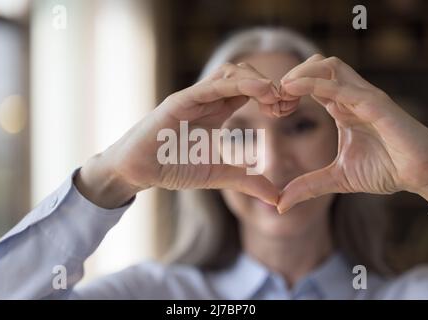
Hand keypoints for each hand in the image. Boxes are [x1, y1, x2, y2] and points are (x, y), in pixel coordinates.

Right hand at [76, 63, 281, 207]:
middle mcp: (208, 99)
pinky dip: (237, 84)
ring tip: (276, 96)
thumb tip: (278, 199)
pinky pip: (210, 86)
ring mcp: (194, 98)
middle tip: (287, 104)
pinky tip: (260, 91)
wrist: (138, 171)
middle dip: (270, 85)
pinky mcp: (179, 102)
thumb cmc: (173, 167)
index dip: (273, 95)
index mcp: (218, 111)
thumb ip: (247, 182)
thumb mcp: (218, 175)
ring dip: (257, 80)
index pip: (251, 91)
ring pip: (230, 73)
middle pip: (245, 75)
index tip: (289, 110)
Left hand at [277, 54, 427, 212]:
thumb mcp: (337, 179)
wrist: (420, 176)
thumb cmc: (386, 170)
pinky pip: (343, 86)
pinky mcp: (376, 104)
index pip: (310, 82)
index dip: (288, 90)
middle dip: (291, 76)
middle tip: (274, 100)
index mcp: (341, 107)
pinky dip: (315, 84)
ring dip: (300, 74)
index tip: (272, 109)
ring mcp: (364, 97)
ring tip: (282, 93)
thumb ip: (308, 187)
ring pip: (328, 65)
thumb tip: (281, 204)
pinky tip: (294, 90)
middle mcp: (351, 96)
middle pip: (316, 64)